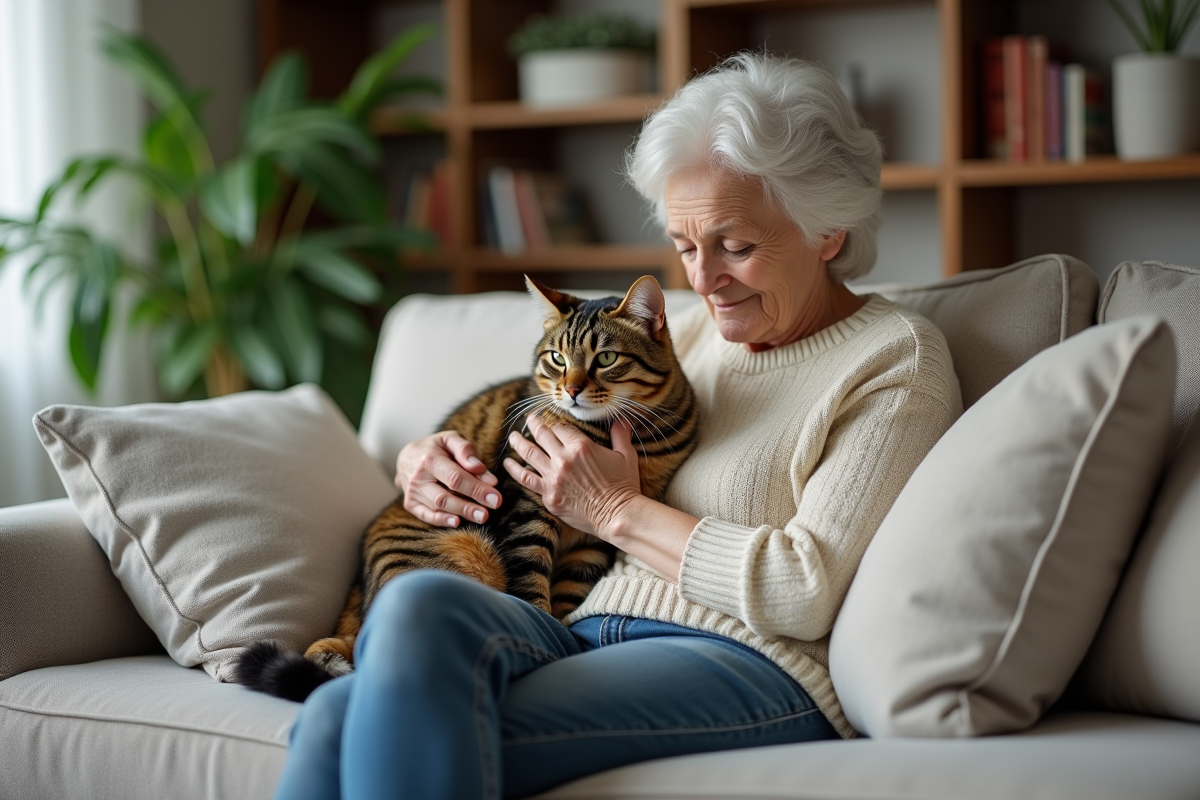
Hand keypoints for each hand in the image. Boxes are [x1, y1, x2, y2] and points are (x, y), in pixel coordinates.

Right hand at [394, 431, 501, 526]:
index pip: (455, 477)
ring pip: (438, 507)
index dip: (476, 488)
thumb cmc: (436, 447)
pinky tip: (457, 522)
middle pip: (445, 496)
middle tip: (489, 512)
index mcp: (429, 459)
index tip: (495, 497)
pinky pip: (426, 515)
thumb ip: (466, 450)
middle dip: (469, 506)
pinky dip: (441, 521)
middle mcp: (418, 477)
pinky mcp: (411, 504)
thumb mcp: (451, 439)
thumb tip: (480, 468)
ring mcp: (412, 492)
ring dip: (460, 513)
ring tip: (481, 517)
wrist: (408, 456)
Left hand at [503, 415, 641, 539]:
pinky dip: (515, 470)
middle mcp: (563, 459)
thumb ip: (620, 435)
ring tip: (512, 437)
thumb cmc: (624, 485)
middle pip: (542, 436)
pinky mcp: (549, 496)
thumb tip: (622, 420)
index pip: (560, 427)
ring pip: (529, 454)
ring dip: (518, 443)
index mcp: (581, 446)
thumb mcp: (626, 455)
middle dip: (534, 425)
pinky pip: (527, 480)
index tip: (551, 422)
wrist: (617, 515)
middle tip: (528, 419)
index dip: (555, 423)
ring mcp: (553, 478)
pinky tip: (508, 464)